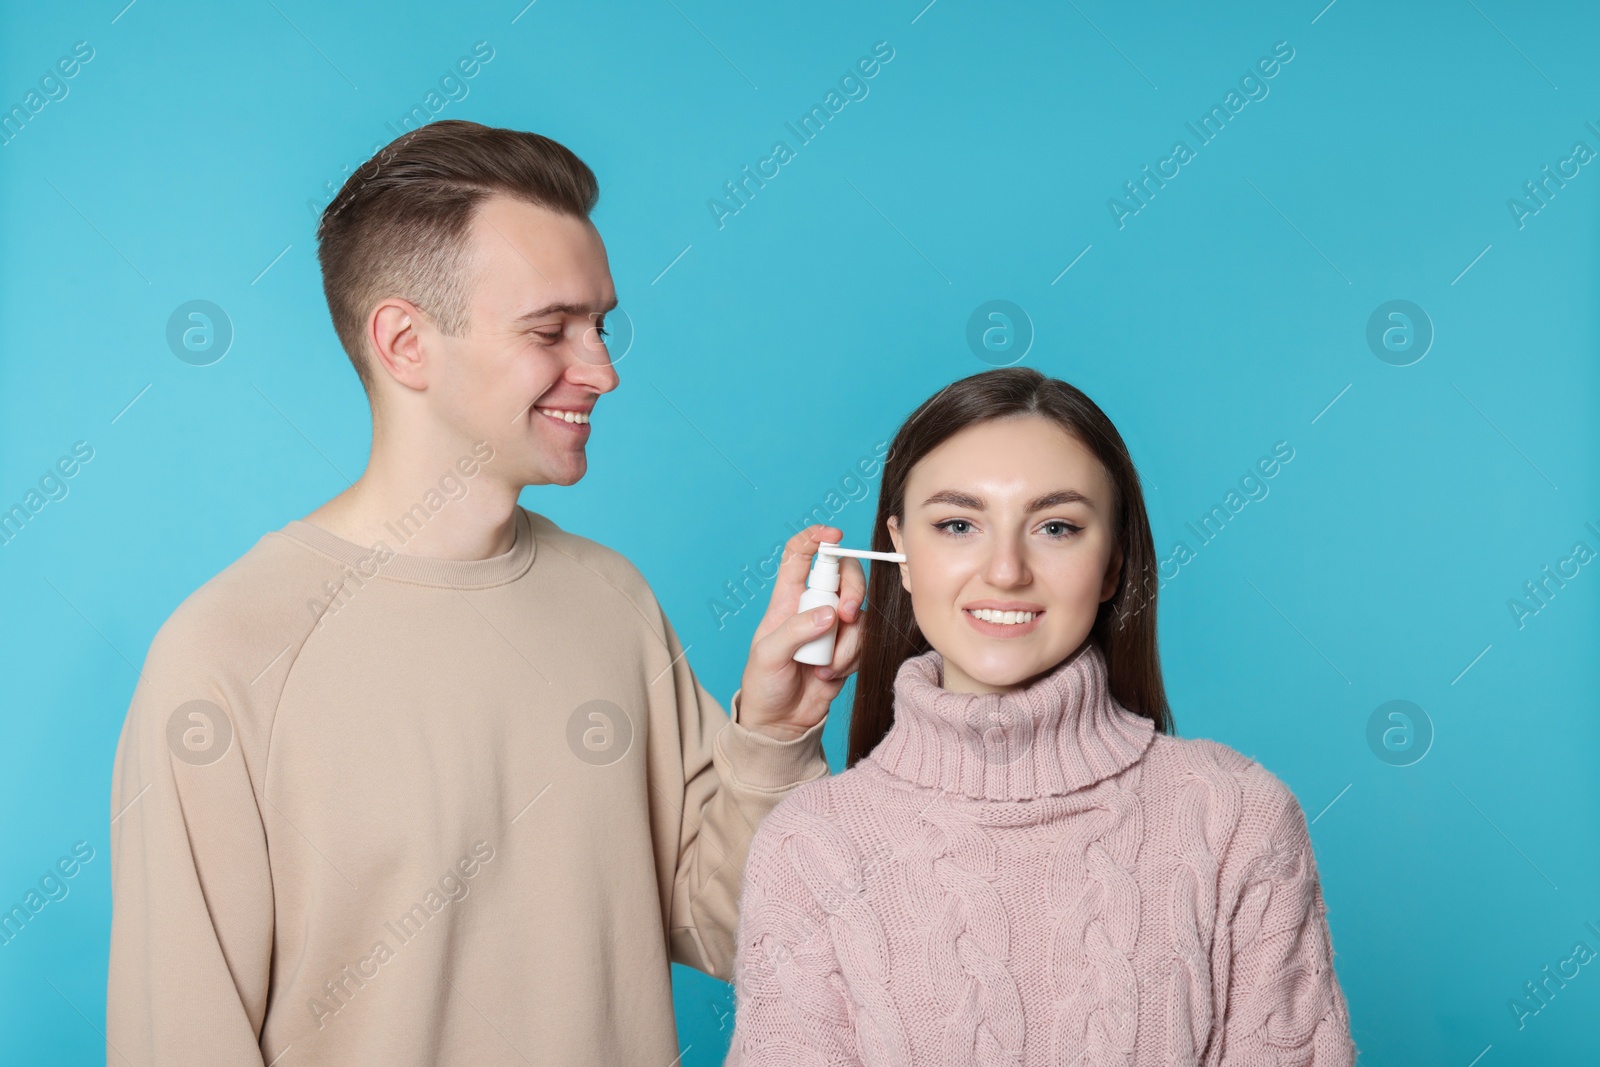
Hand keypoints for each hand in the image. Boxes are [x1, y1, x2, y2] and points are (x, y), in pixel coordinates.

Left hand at [736, 525, 866, 740]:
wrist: (780, 723)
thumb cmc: (764, 685)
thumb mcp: (768, 656)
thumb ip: (797, 631)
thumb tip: (829, 615)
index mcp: (786, 599)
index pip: (800, 555)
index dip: (816, 538)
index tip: (833, 536)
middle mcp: (812, 607)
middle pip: (844, 576)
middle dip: (853, 591)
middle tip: (846, 615)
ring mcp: (832, 627)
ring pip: (859, 614)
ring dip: (848, 641)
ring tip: (825, 665)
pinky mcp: (848, 649)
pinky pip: (864, 641)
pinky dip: (852, 659)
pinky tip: (830, 674)